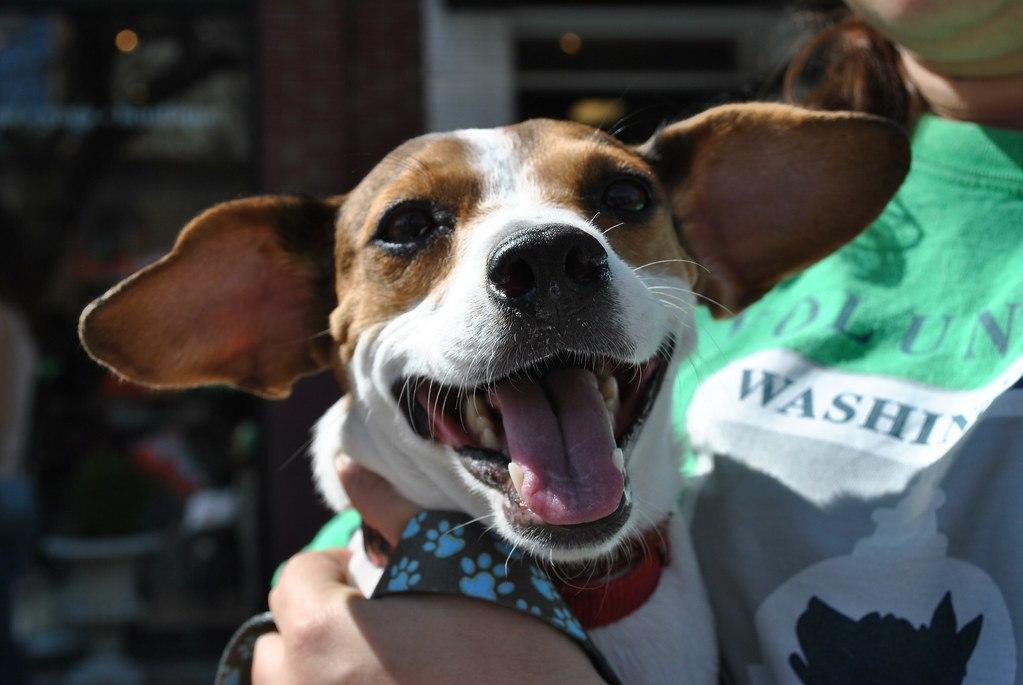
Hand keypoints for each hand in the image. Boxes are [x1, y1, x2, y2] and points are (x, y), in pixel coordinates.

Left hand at [252, 460, 601, 684]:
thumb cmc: (506, 635)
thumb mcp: (449, 553)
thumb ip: (386, 508)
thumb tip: (344, 464)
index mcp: (319, 632)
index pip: (296, 578)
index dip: (339, 566)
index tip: (384, 573)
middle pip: (279, 644)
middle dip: (317, 622)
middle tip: (380, 618)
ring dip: (321, 666)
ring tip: (382, 658)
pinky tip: (393, 684)